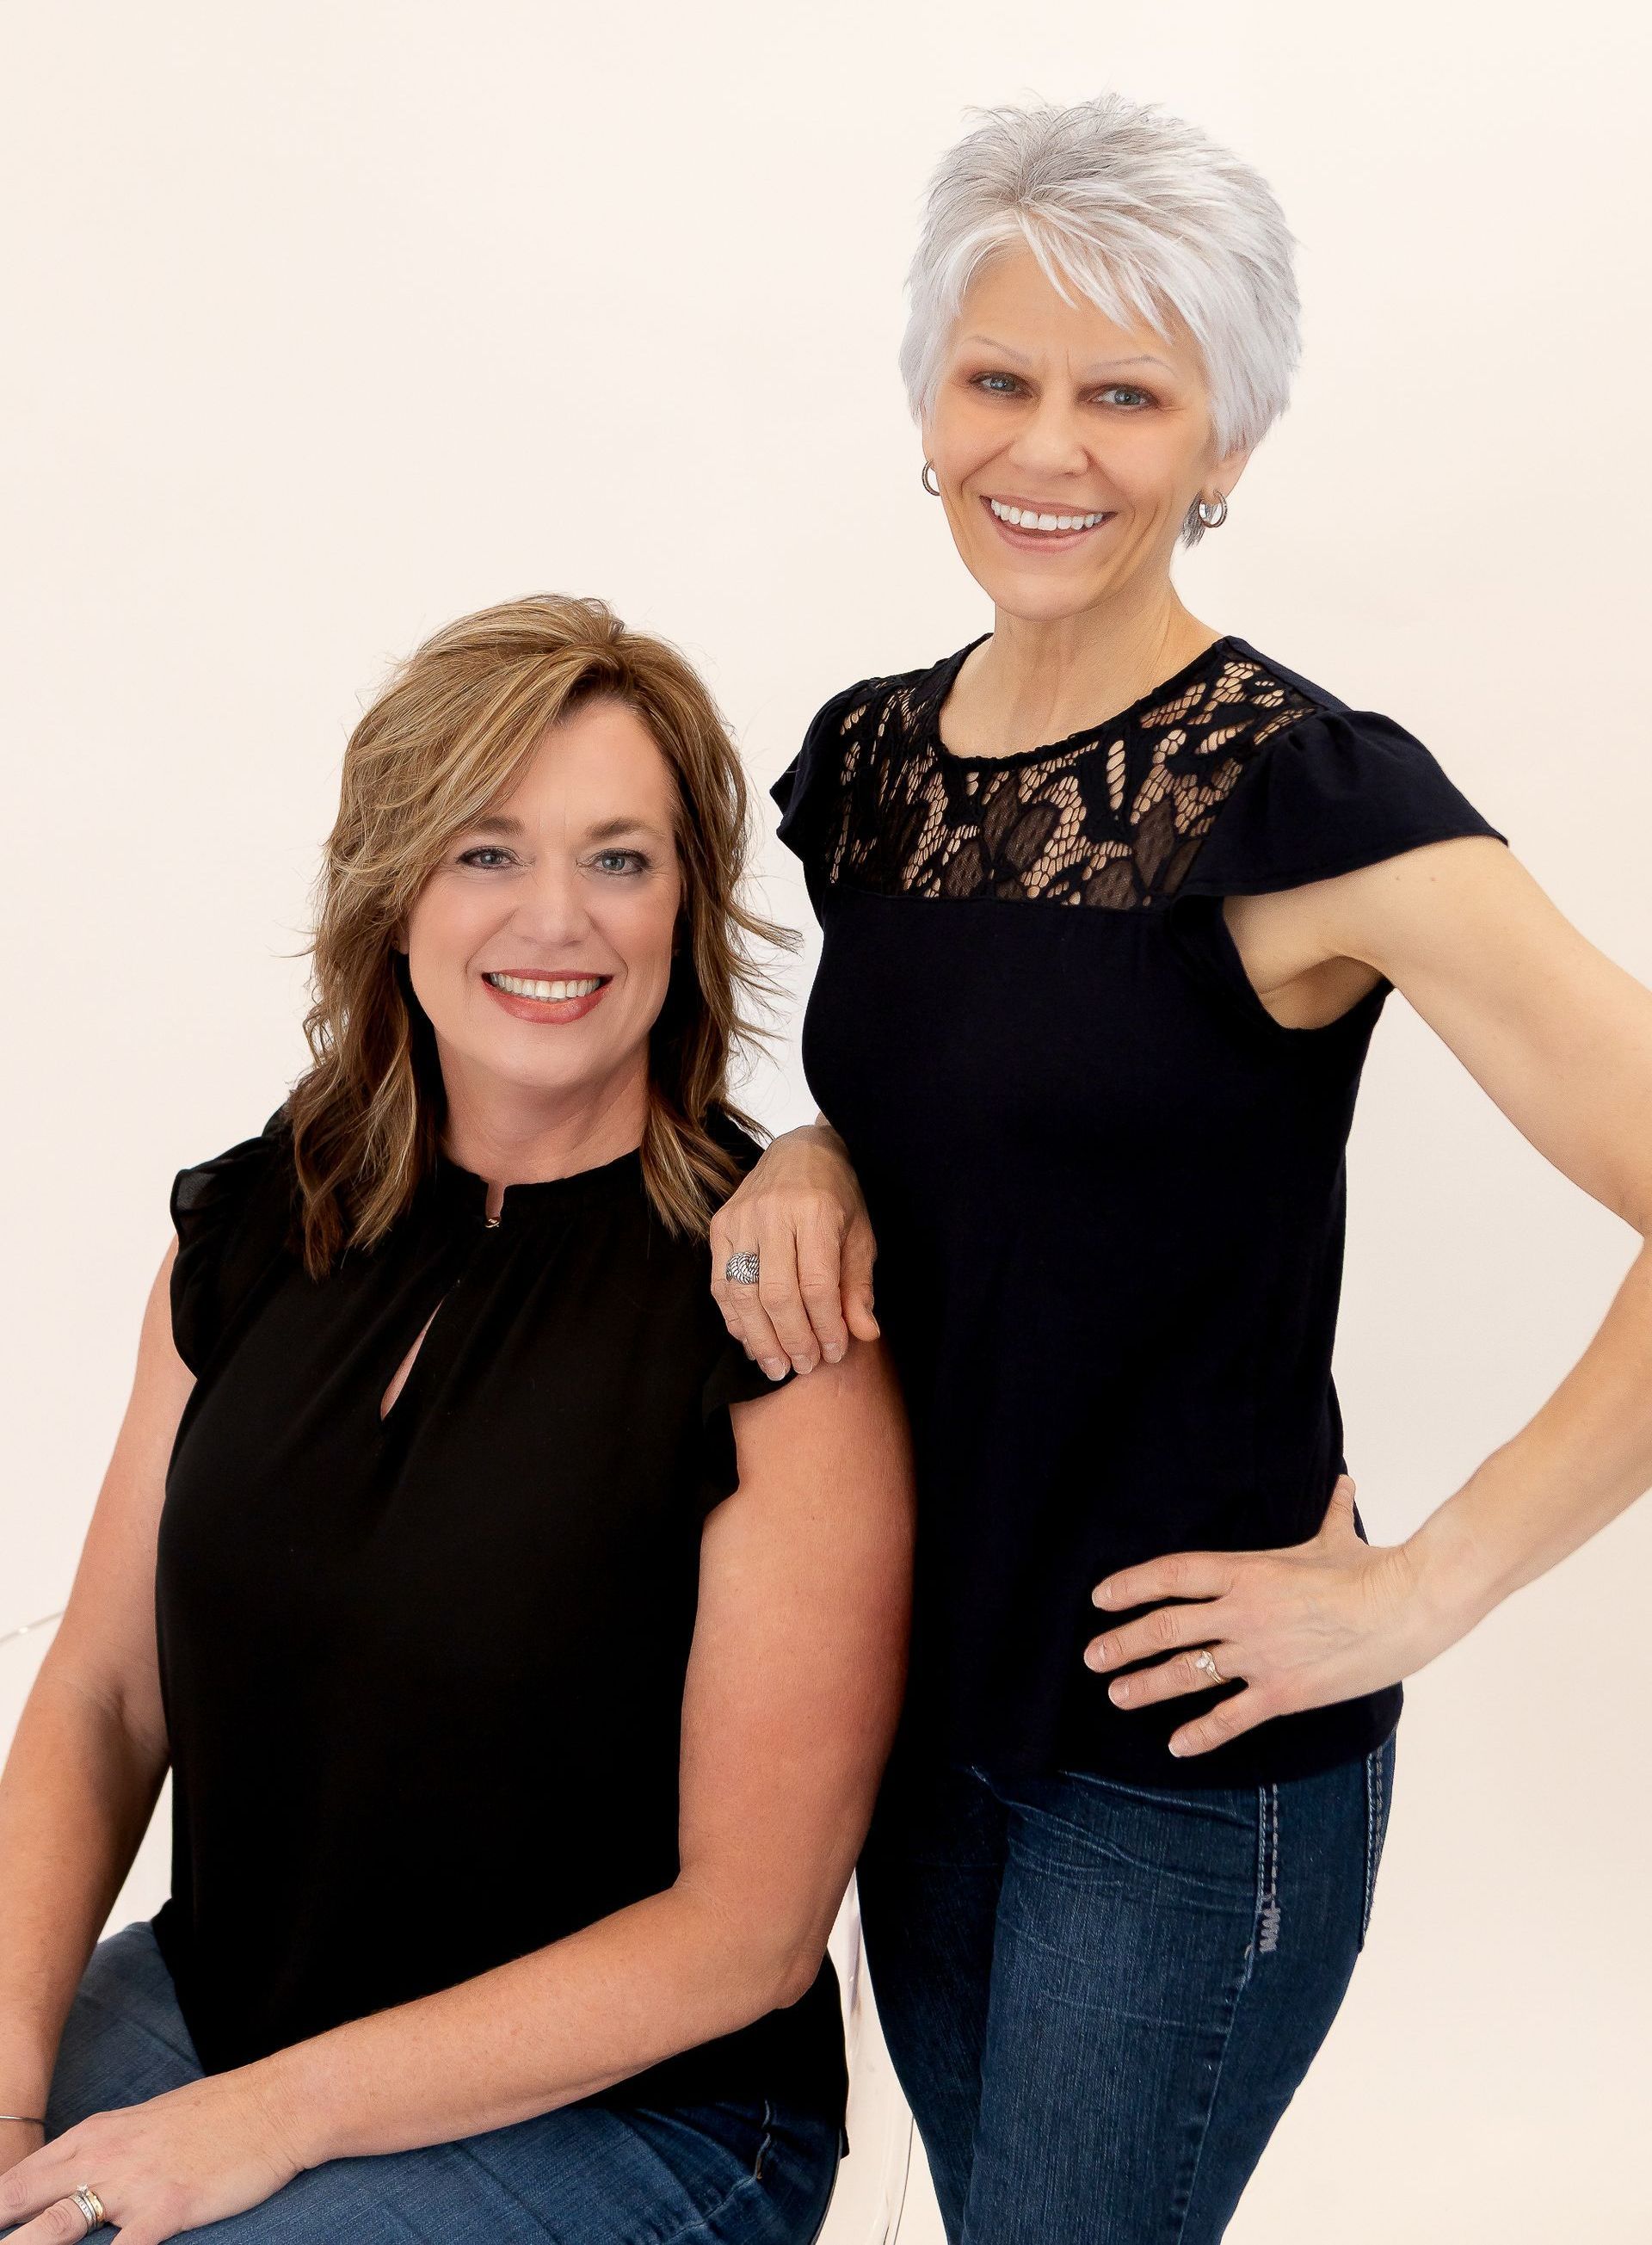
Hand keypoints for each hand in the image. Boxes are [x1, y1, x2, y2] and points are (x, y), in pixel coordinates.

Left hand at [0, 2069, 306, 2244]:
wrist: (278, 2104)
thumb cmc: (220, 2115)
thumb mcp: (148, 2123)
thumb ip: (106, 2152)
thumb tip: (73, 2181)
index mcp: (94, 2135)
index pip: (16, 2180)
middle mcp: (102, 2157)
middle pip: (17, 2203)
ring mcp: (131, 2184)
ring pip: (53, 2230)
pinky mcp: (165, 2208)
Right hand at [709, 1123, 879, 1377]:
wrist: (801, 1150)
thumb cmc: (838, 1196)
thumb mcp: (861, 1234)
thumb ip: (859, 1285)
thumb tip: (865, 1333)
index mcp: (815, 1211)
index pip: (818, 1284)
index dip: (826, 1326)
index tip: (835, 1352)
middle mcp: (773, 1212)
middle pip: (778, 1293)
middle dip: (792, 1339)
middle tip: (804, 1367)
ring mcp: (740, 1218)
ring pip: (743, 1292)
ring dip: (759, 1338)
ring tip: (776, 1367)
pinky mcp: (719, 1226)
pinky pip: (720, 1283)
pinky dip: (735, 1318)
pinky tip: (752, 1341)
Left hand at [1084, 1475, 1444, 1757]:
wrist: (1406, 1607)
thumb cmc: (1372, 1569)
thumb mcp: (1338, 1536)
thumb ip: (1330, 1511)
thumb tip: (1344, 1481)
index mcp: (1247, 1571)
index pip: (1172, 1575)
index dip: (1131, 1585)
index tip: (1101, 1597)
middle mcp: (1242, 1613)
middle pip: (1167, 1627)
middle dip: (1124, 1642)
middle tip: (1093, 1655)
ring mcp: (1259, 1655)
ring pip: (1188, 1673)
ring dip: (1147, 1685)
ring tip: (1117, 1695)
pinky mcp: (1283, 1693)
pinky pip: (1231, 1717)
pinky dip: (1201, 1733)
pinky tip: (1176, 1744)